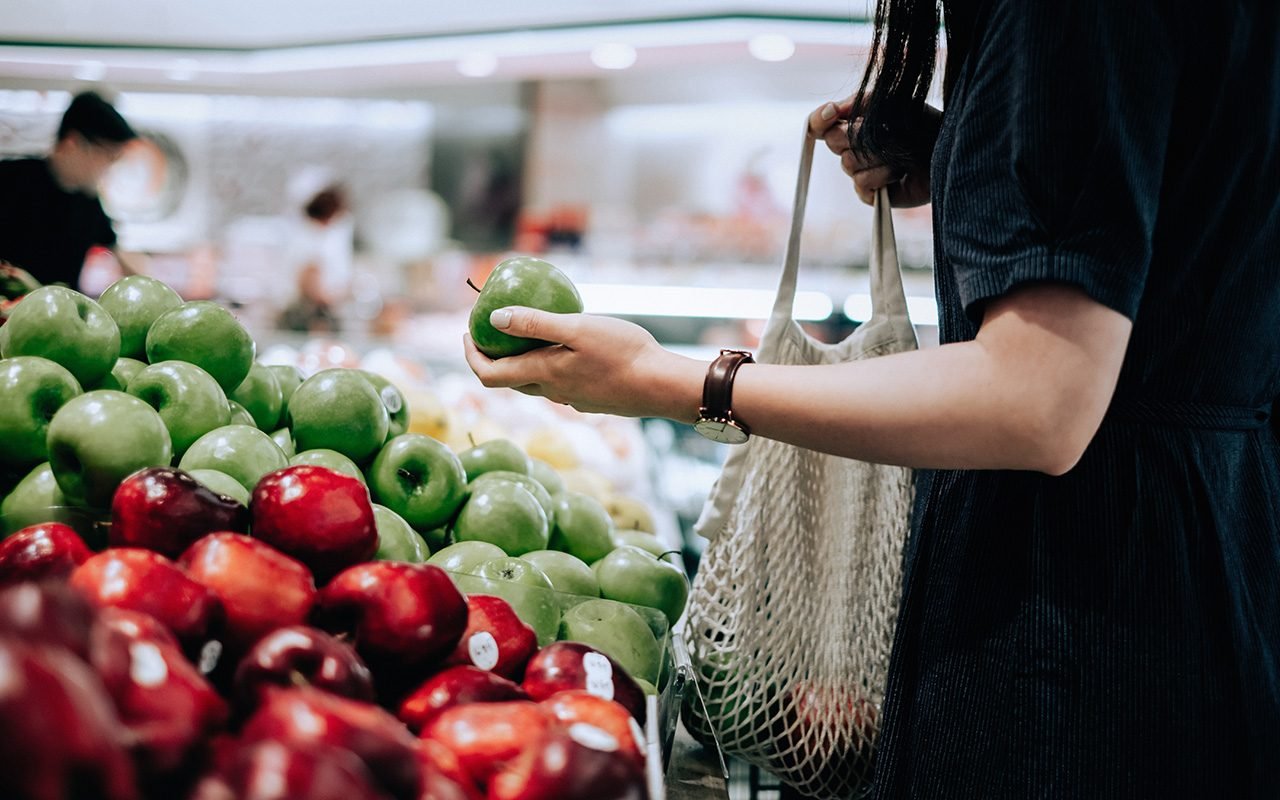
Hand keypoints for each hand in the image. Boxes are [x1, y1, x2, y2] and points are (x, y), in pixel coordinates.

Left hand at [463, 308, 703, 419]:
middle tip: (489, 331)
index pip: (489, 375)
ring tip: (525, 335)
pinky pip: (558, 384)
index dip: (470, 357)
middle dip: (491, 358)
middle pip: (508, 381)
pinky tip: (565, 347)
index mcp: (543, 375)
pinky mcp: (590, 399)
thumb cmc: (623, 352)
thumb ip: (536, 323)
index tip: (467, 334)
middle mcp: (552, 393)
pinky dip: (547, 366)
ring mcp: (572, 399)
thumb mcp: (578, 328)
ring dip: (520, 362)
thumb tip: (495, 319)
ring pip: (534, 384)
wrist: (661, 385)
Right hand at [808, 97, 936, 207]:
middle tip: (883, 133)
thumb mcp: (889, 102)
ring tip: (900, 153)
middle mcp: (853, 150)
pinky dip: (882, 175)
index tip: (832, 113)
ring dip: (877, 155)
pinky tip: (899, 172)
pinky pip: (861, 184)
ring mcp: (862, 173)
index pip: (820, 126)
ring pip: (848, 163)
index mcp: (853, 127)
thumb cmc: (921, 123)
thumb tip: (831, 109)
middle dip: (855, 135)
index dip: (819, 120)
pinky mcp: (872, 194)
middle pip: (832, 142)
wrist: (948, 147)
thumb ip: (858, 102)